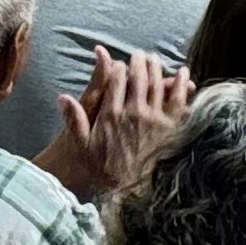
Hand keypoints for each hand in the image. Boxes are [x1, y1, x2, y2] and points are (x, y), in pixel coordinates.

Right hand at [33, 45, 192, 196]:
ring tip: (154, 59)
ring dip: (157, 67)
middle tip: (139, 55)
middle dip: (139, 61)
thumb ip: (74, 119)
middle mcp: (133, 112)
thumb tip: (62, 97)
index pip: (116, 79)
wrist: (126, 190)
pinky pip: (178, 102)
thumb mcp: (82, 145)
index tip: (119, 63)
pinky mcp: (169, 128)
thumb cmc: (102, 167)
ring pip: (157, 84)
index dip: (118, 67)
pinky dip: (181, 86)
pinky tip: (184, 74)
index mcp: (112, 114)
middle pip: (139, 76)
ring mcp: (153, 119)